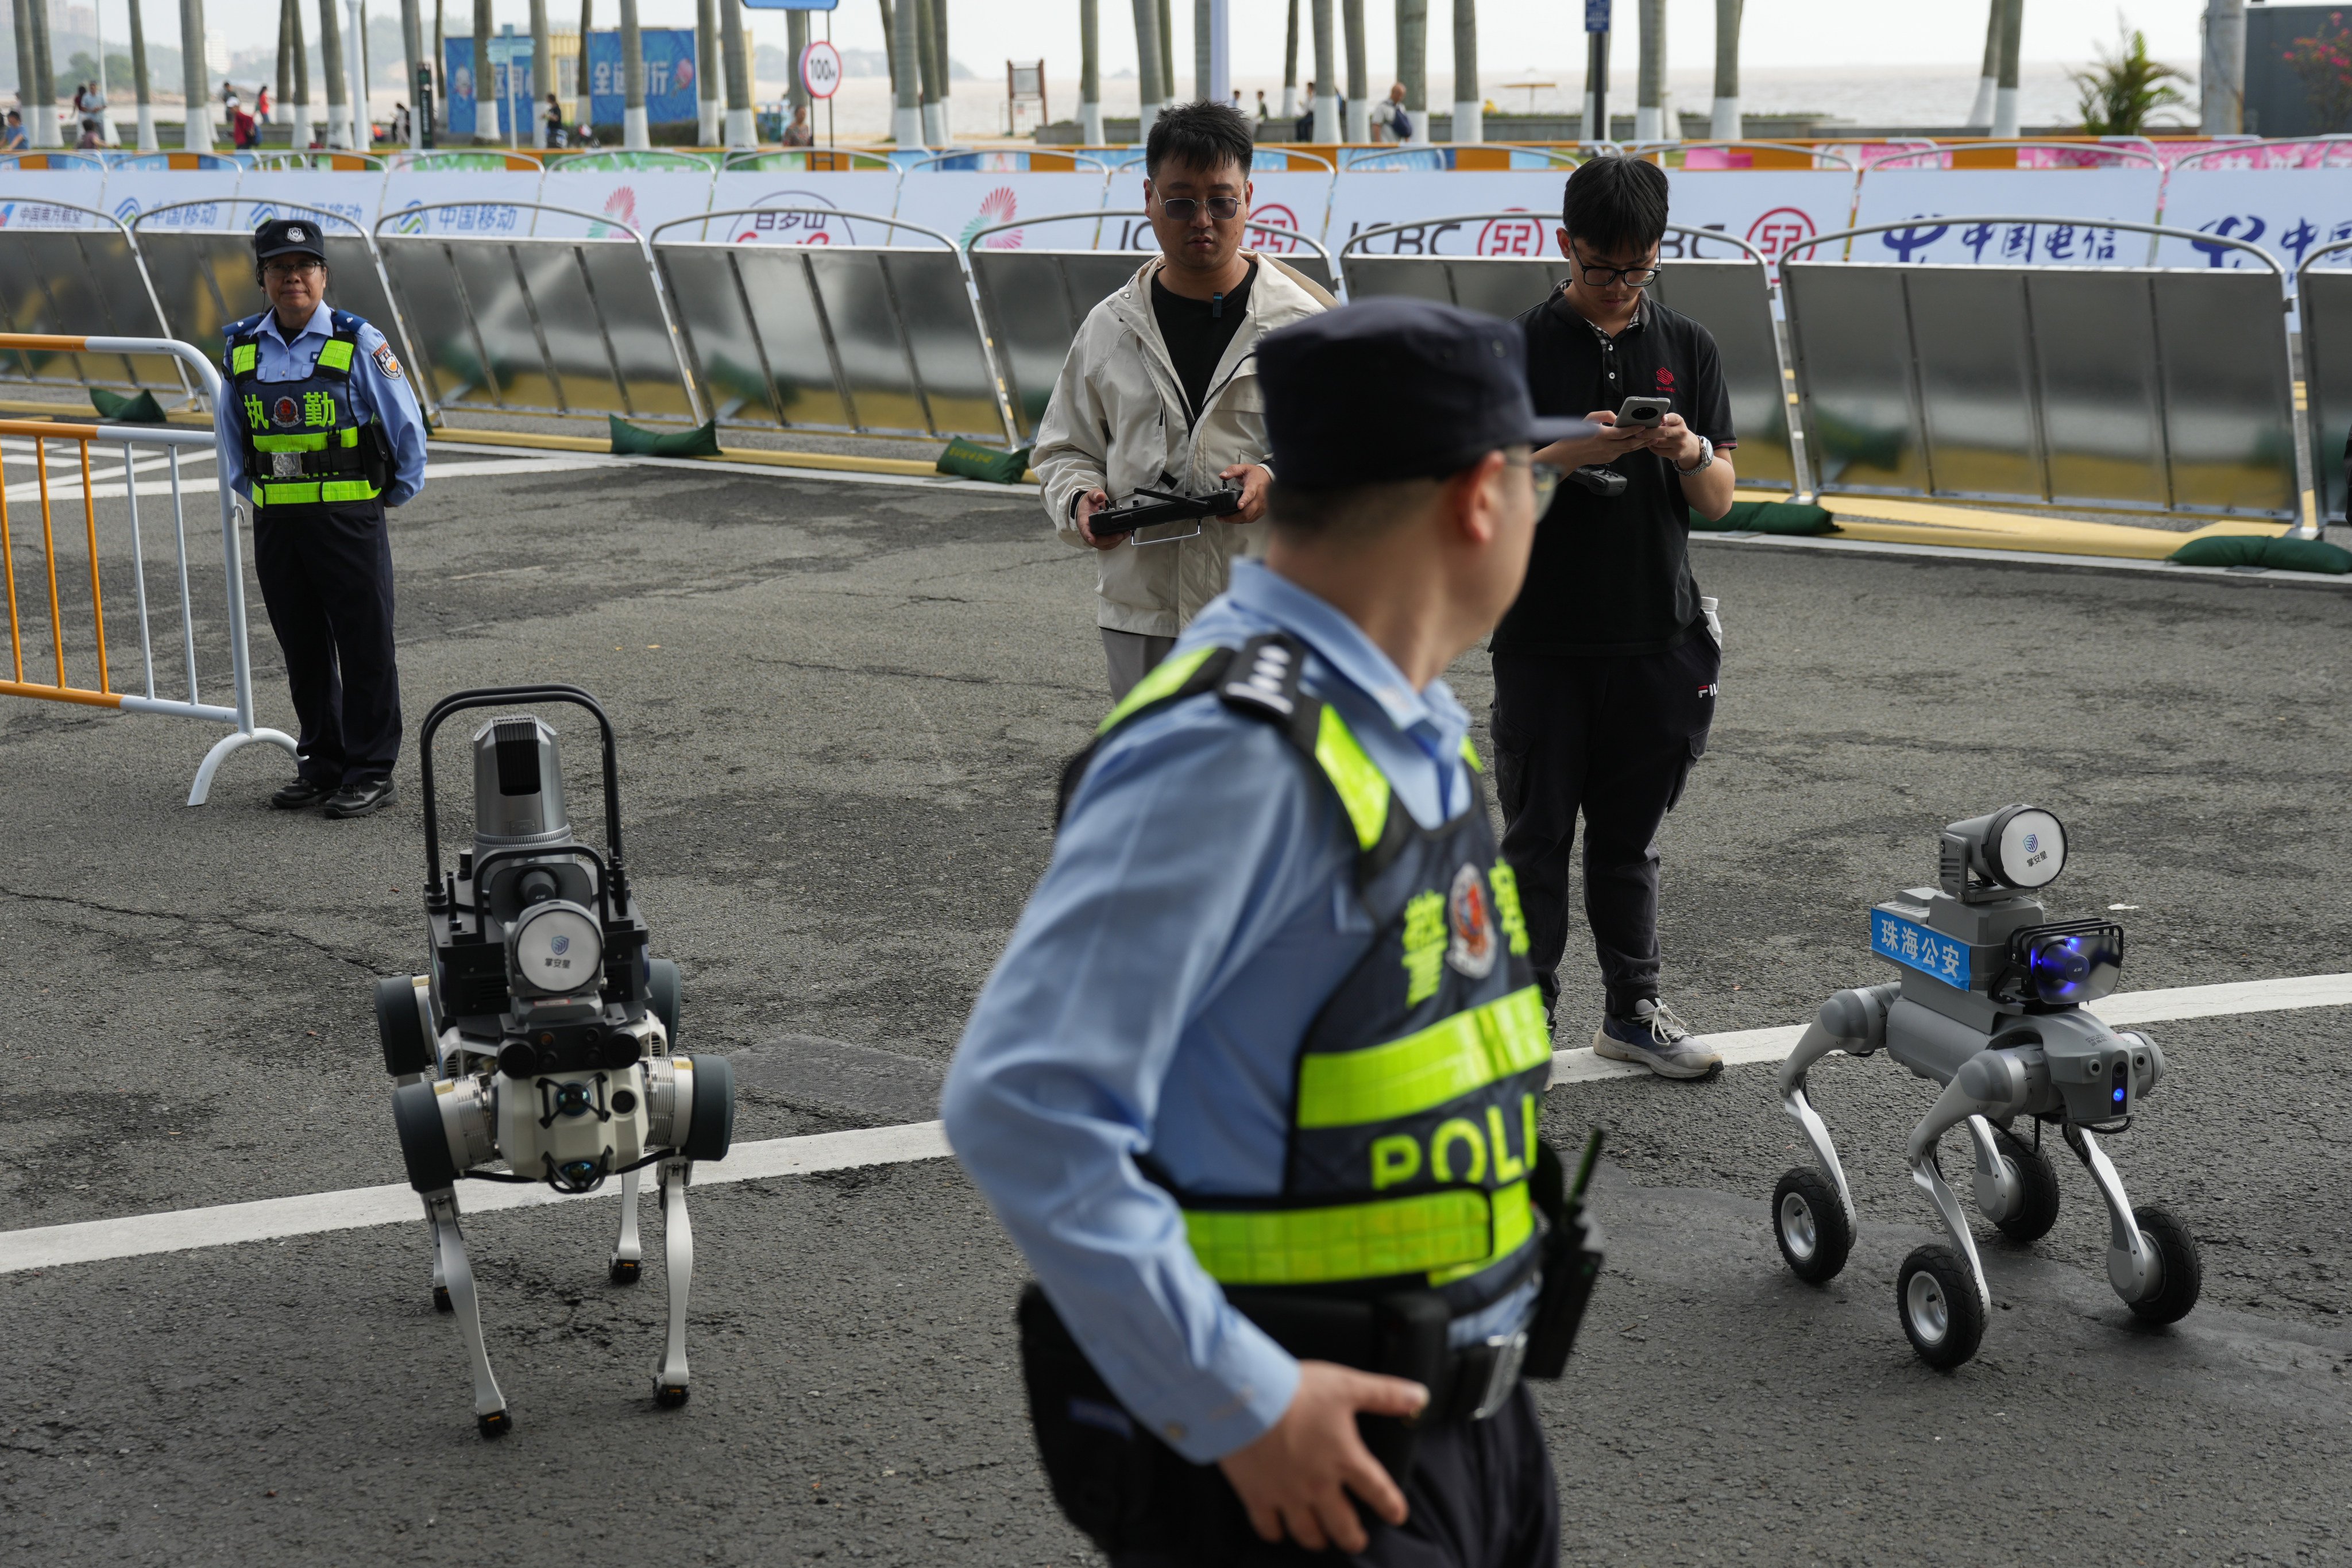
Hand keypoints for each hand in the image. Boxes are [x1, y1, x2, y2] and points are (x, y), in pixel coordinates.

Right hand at [1073, 488, 1118, 550]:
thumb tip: (1100, 496)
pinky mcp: (1101, 538)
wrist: (1088, 508)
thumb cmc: (1088, 504)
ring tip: (1125, 534)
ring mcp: (1094, 537)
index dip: (1088, 535)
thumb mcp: (1090, 496)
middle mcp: (1088, 532)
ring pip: (1103, 545)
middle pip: (1097, 541)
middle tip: (1120, 535)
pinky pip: (1108, 544)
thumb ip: (1095, 495)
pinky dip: (1116, 542)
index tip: (1092, 539)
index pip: (1085, 530)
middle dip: (1109, 540)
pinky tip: (1123, 535)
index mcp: (1084, 521)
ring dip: (1115, 542)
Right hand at [1215, 1361, 1426, 1552]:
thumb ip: (1384, 1394)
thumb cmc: (1296, 1390)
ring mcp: (1287, 1495)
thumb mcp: (1346, 1386)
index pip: (1378, 1491)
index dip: (1391, 1506)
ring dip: (1317, 1539)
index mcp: (1345, 1459)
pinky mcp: (1257, 1495)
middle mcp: (1319, 1485)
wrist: (1244, 1397)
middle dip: (1352, 1537)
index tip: (1397, 1515)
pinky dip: (1274, 1532)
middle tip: (1356, 1541)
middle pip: (1342, 1525)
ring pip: (1307, 1532)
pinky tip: (1278, 1531)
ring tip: (1321, 1540)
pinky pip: (1267, 1526)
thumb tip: (1420, 1397)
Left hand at [1220, 463, 1272, 523]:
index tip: (1239, 505)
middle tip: (1222, 518)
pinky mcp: (1262, 511)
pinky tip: (1235, 518)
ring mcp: (1262, 506)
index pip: (1250, 494)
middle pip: (1248, 511)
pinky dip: (1242, 520)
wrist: (1268, 477)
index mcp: (1254, 486)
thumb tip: (1222, 475)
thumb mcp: (1243, 468)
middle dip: (1234, 517)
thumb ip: (1232, 470)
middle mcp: (1260, 497)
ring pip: (1249, 518)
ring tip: (1225, 519)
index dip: (1244, 500)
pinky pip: (1251, 519)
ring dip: (1236, 520)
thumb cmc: (1256, 474)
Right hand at [1535, 410, 1650, 471]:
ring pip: (1629, 449)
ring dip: (1641, 444)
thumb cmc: (1577, 435)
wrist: (1569, 455)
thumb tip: (1617, 418)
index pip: (1621, 433)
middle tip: (1653, 432)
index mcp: (1601, 435)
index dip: (1634, 429)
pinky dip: (1632, 447)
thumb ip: (1604, 415)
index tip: (1643, 425)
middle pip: (1629, 443)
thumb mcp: (1588, 419)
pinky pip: (1623, 452)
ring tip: (1652, 438)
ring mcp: (1609, 454)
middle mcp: (1606, 446)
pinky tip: (1639, 442)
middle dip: (1643, 438)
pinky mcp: (1609, 458)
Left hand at [1642, 411, 1701, 465]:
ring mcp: (1679, 445)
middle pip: (1663, 432)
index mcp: (1680, 422)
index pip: (1674, 418)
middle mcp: (1681, 433)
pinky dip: (1652, 448)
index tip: (1662, 418)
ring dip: (1649, 441)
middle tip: (1638, 433)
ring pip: (1658, 443)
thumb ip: (1665, 420)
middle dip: (1649, 432)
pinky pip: (1658, 451)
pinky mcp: (1675, 454)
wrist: (1689, 446)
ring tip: (1643, 438)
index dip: (1668, 418)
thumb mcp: (1674, 423)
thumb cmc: (1676, 431)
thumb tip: (1647, 421)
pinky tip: (1650, 444)